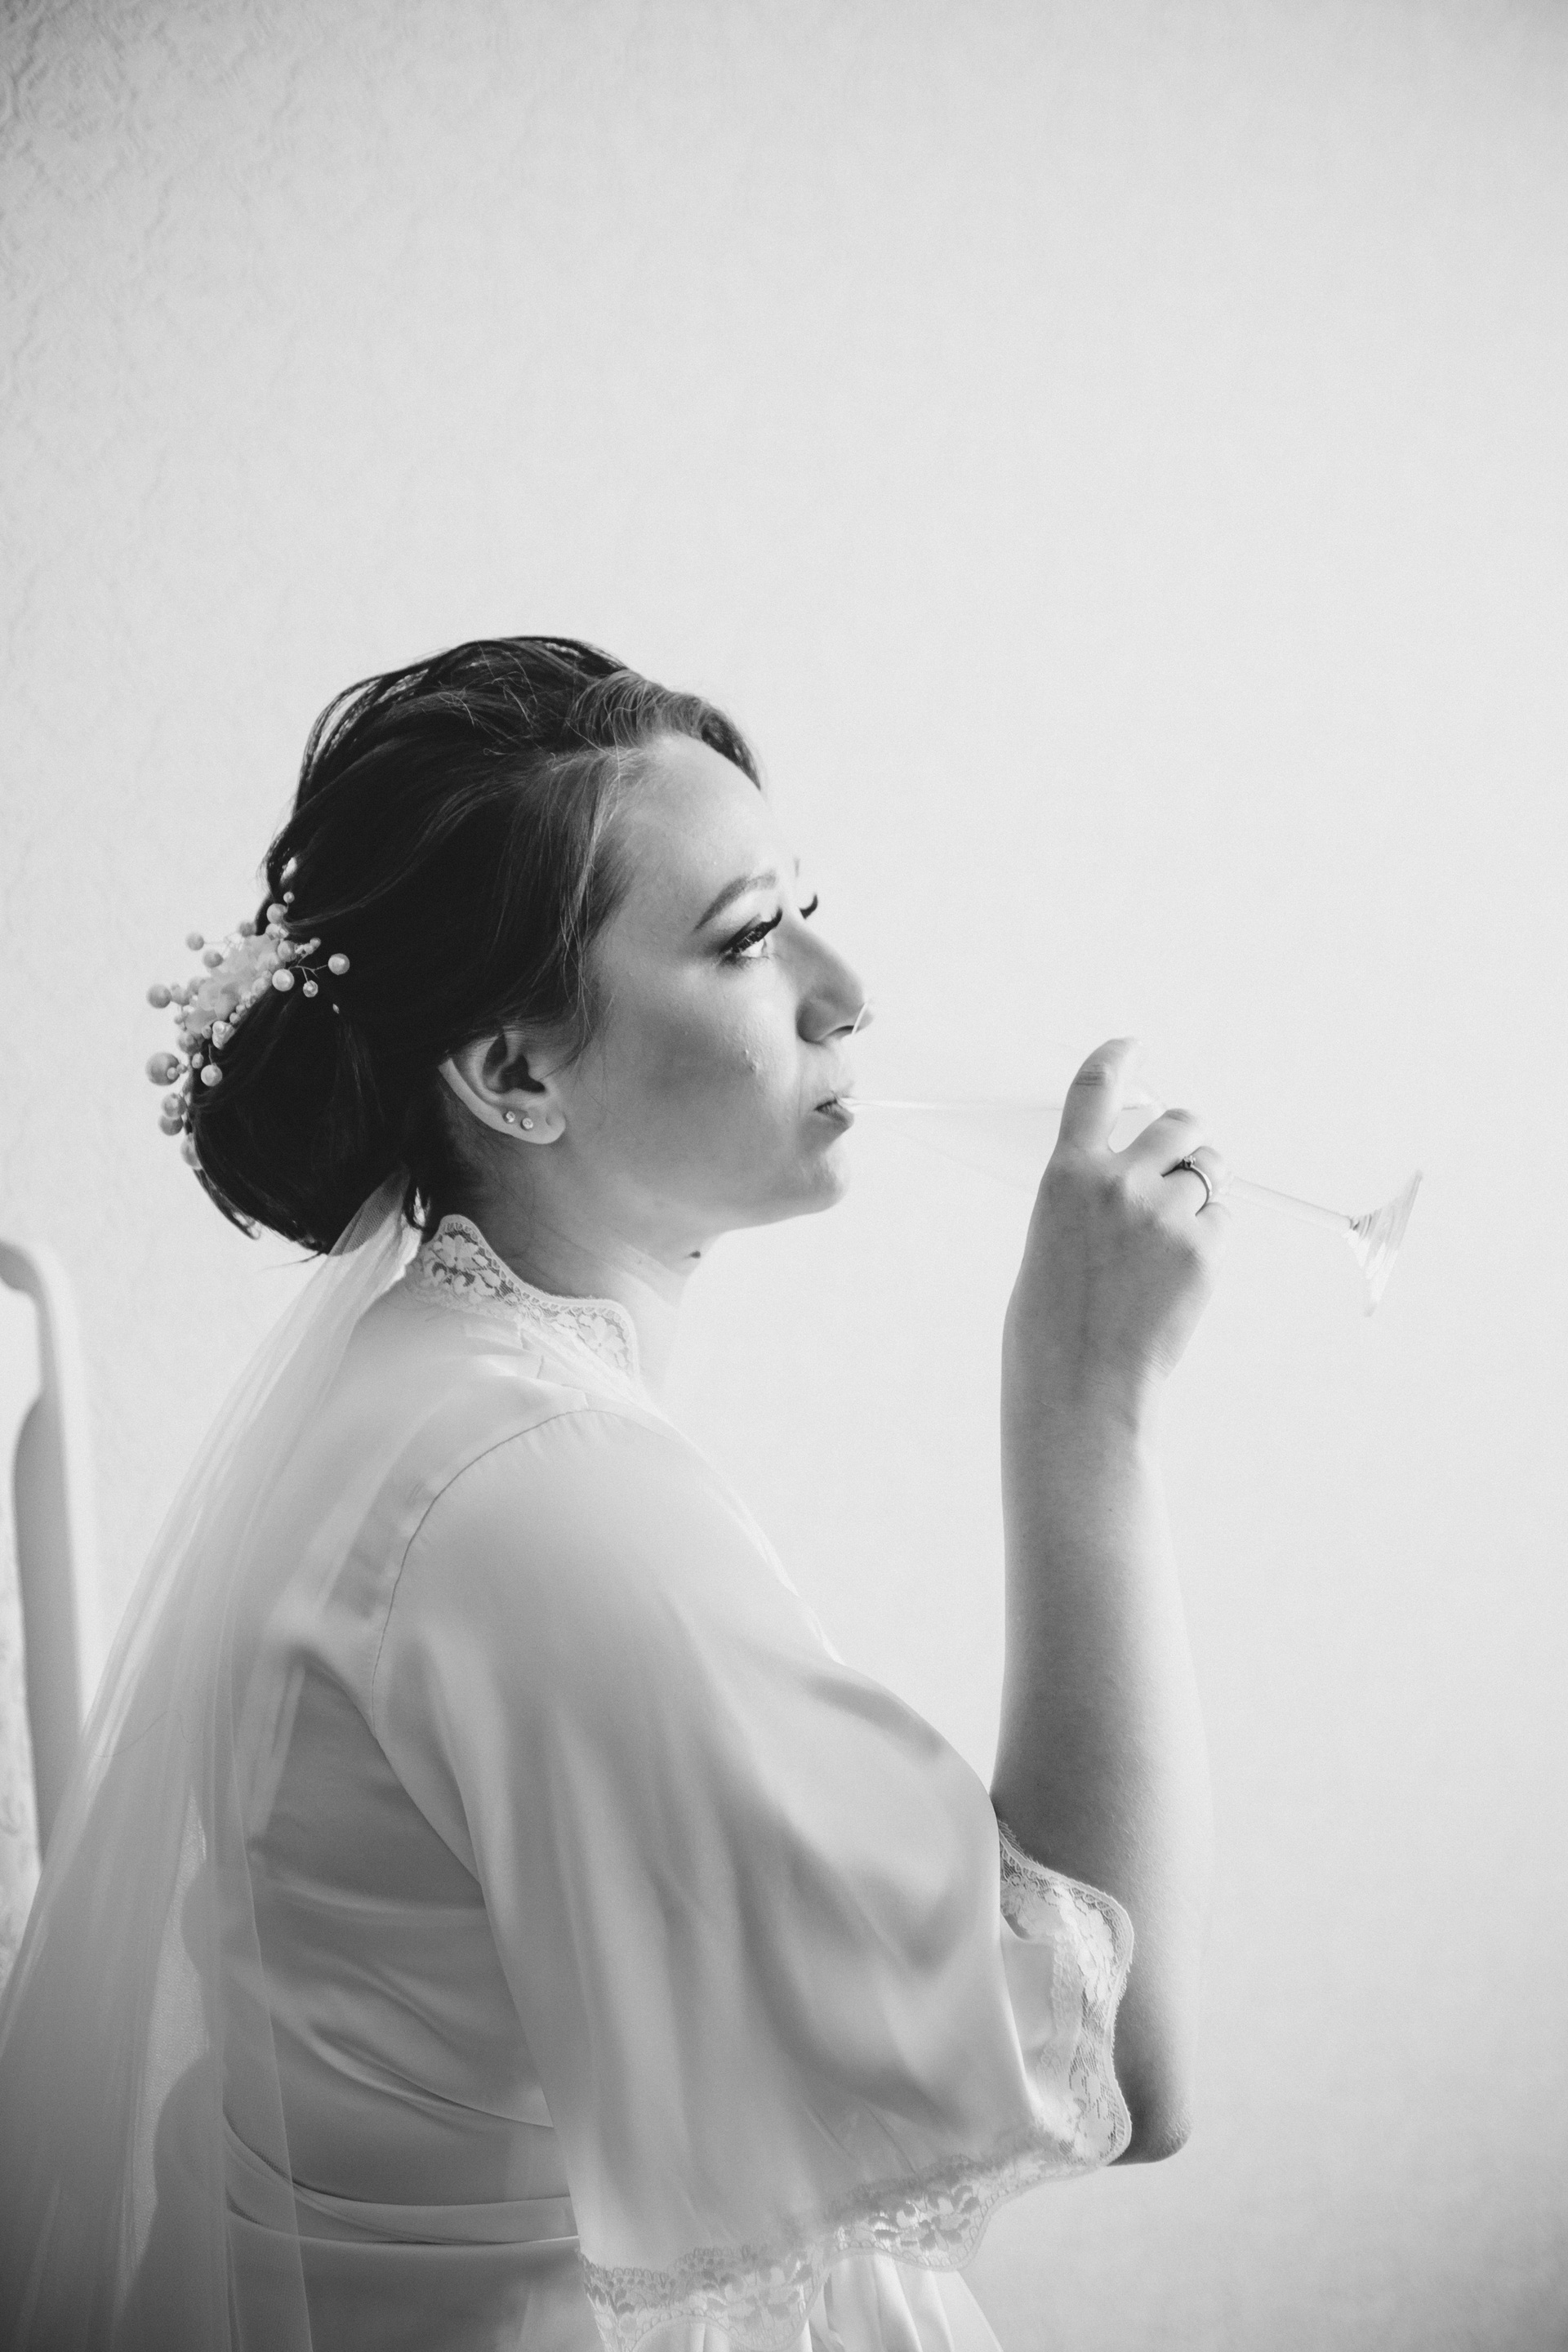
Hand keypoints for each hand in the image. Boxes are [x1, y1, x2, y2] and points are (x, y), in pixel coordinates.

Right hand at [1003, 1037, 1230, 1421]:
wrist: (1080, 1380)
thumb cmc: (1054, 1318)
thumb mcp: (1053, 1236)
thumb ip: (1092, 1193)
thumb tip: (1146, 1169)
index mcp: (1066, 1174)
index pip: (1094, 1090)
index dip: (1117, 1058)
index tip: (1133, 1046)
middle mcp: (1116, 1182)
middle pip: (1177, 1123)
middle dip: (1186, 1134)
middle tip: (1184, 1156)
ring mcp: (1163, 1214)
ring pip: (1208, 1172)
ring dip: (1200, 1189)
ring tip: (1172, 1238)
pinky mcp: (1201, 1248)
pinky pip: (1222, 1221)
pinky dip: (1210, 1238)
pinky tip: (1180, 1273)